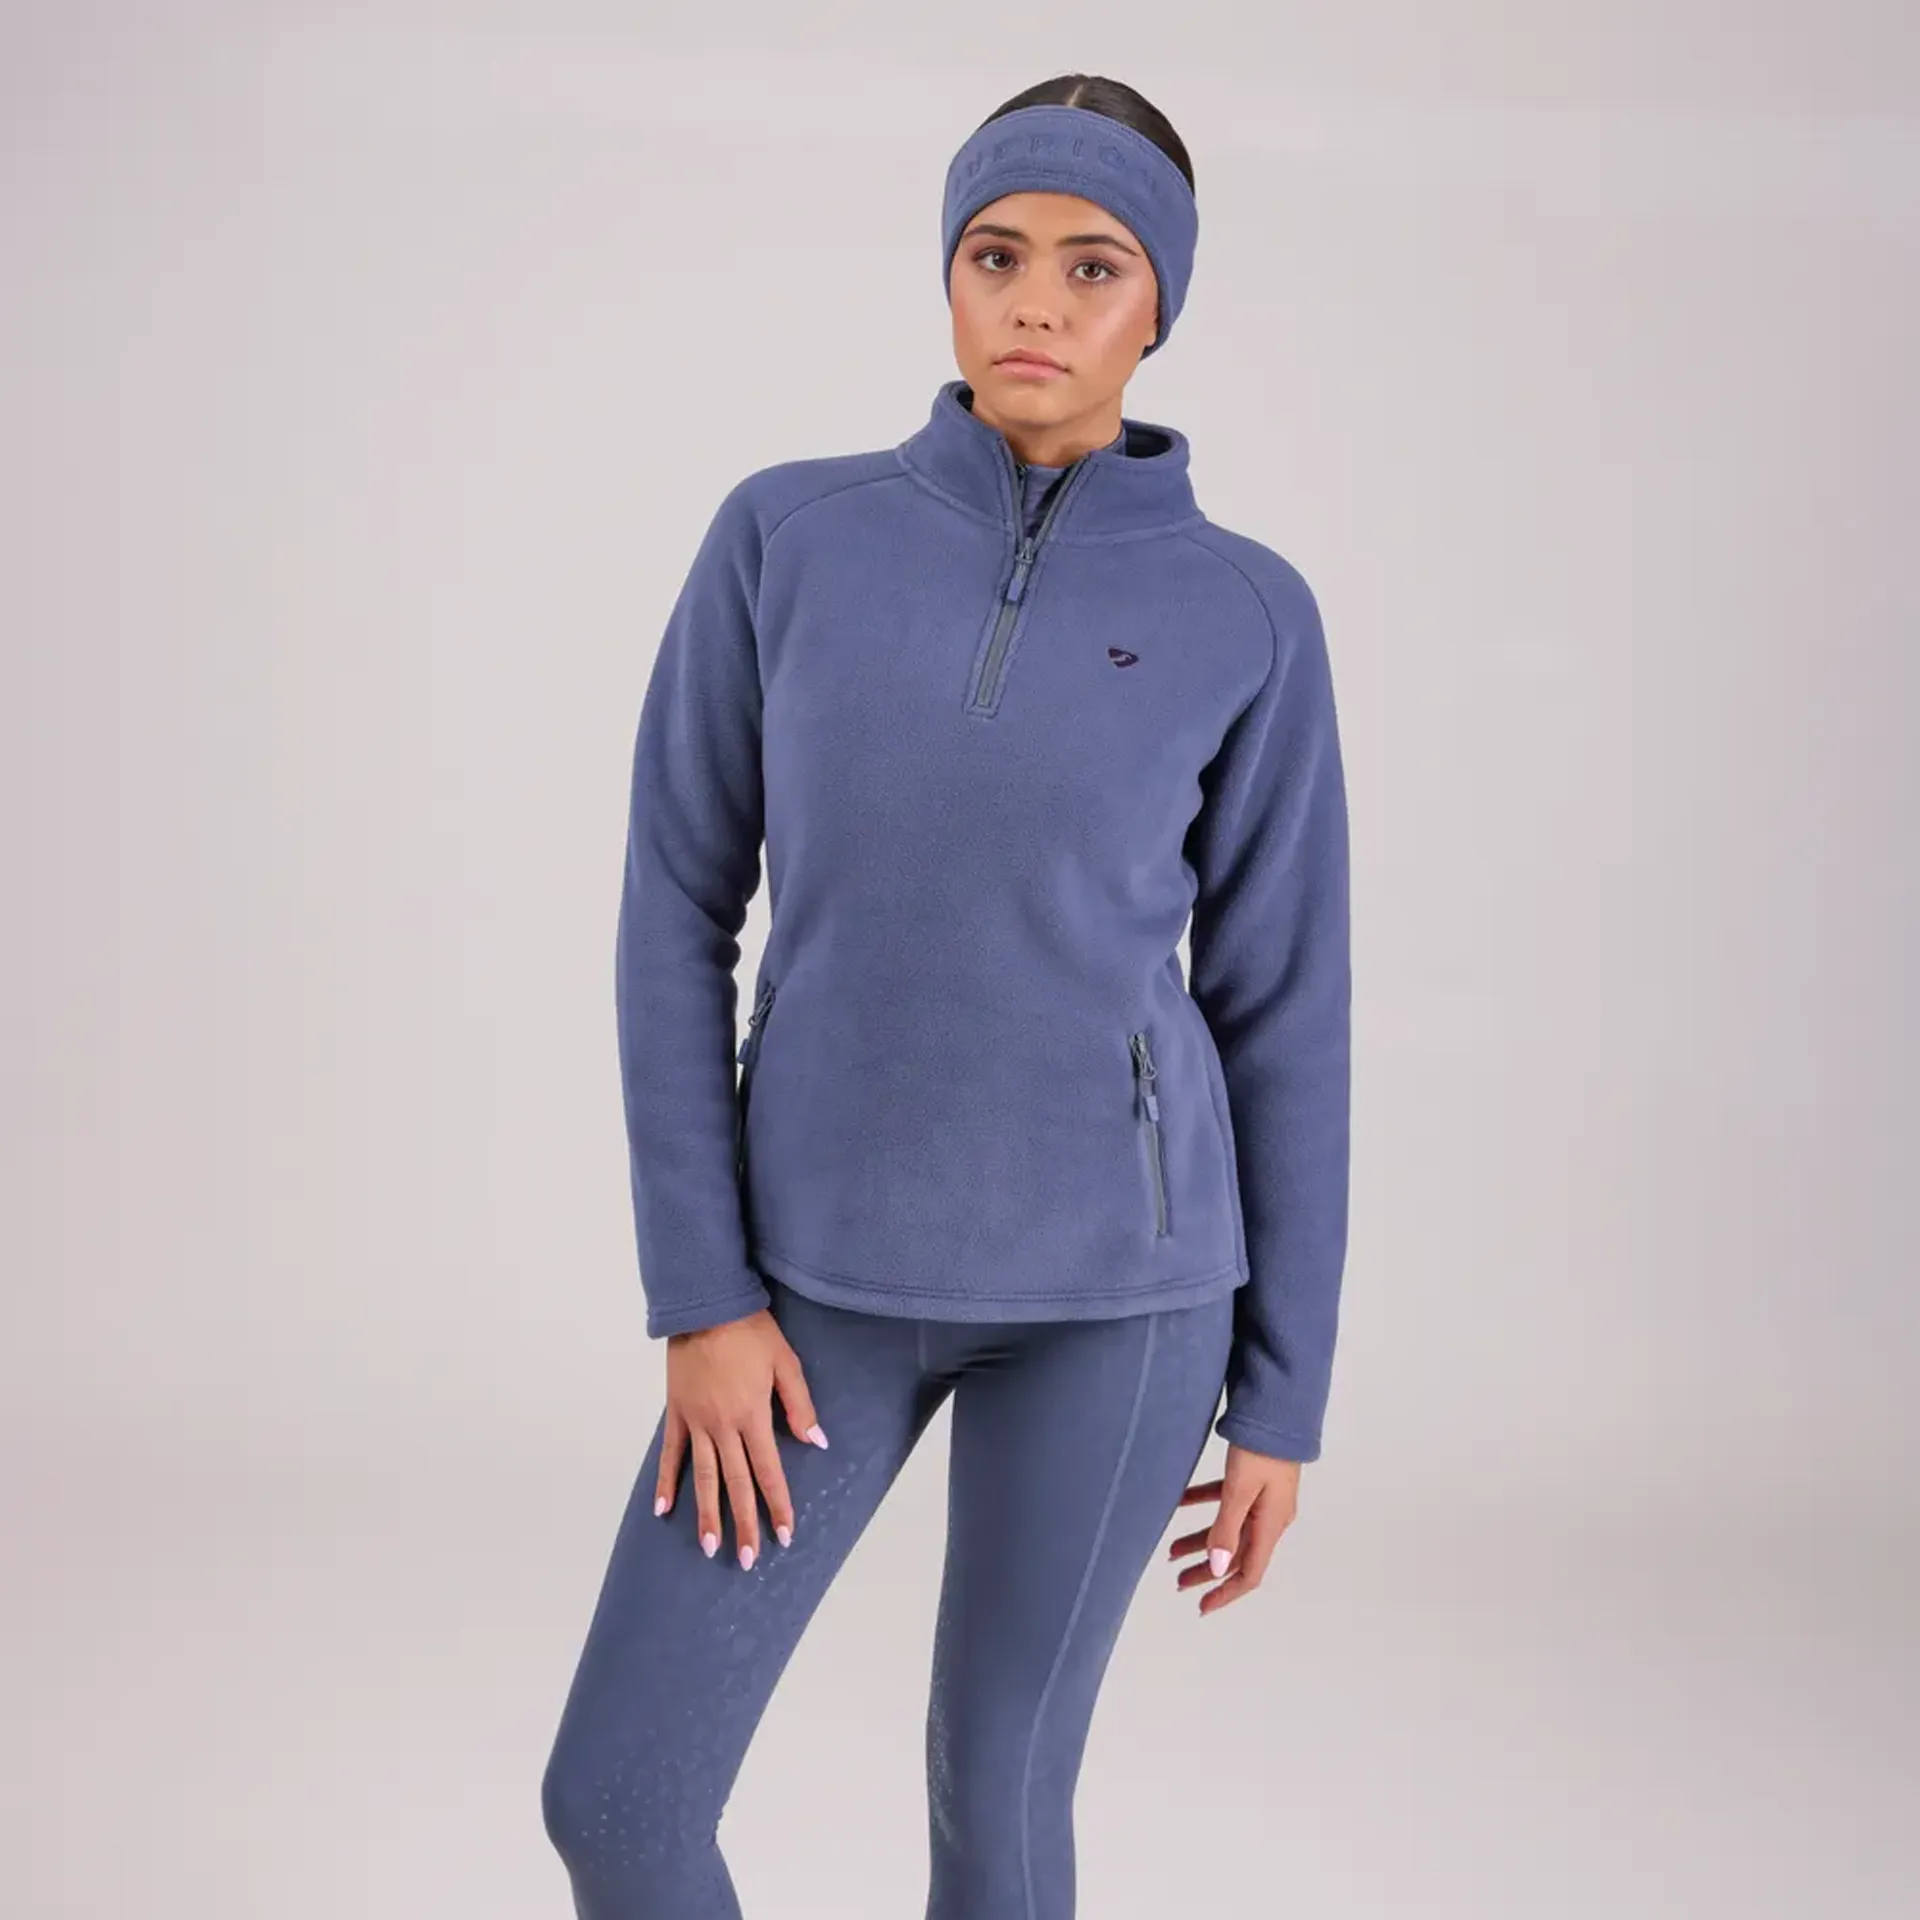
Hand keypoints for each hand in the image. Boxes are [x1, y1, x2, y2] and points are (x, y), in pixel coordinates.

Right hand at [654, 1308, 827, 1570]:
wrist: (706, 1305)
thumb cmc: (751, 1330)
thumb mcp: (786, 1362)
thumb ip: (800, 1405)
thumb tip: (816, 1442)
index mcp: (753, 1416)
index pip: (768, 1471)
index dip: (777, 1505)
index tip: (783, 1536)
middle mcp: (723, 1426)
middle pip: (735, 1483)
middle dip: (743, 1523)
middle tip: (746, 1560)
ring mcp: (696, 1421)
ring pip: (702, 1477)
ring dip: (706, 1514)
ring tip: (709, 1547)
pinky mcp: (676, 1412)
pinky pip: (670, 1453)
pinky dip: (666, 1481)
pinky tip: (662, 1509)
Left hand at [1168, 1442, 1300, 1613]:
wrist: (1278, 1409)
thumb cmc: (1262, 1448)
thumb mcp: (1239, 1490)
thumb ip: (1227, 1529)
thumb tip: (1217, 1568)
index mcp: (1271, 1525)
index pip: (1249, 1573)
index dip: (1226, 1593)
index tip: (1202, 1606)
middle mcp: (1270, 1517)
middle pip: (1237, 1554)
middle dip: (1208, 1570)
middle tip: (1179, 1580)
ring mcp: (1263, 1498)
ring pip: (1228, 1529)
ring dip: (1201, 1540)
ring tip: (1171, 1550)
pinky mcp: (1255, 1479)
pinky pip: (1226, 1501)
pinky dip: (1203, 1505)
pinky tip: (1179, 1502)